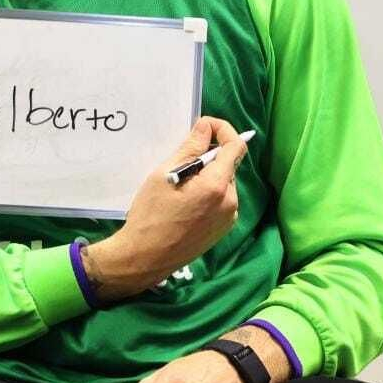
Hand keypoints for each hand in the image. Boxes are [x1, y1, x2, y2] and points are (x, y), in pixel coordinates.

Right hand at [83, 117, 247, 300]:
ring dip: (206, 176)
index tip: (205, 126)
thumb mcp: (163, 176)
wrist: (146, 256)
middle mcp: (231, 201)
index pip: (236, 146)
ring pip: (223, 183)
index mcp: (216, 186)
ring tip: (177, 187)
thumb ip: (189, 150)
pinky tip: (184, 203)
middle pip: (228, 165)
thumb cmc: (150, 214)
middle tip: (178, 162)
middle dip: (208, 156)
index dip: (223, 129)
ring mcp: (229, 217)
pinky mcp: (224, 228)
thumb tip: (206, 128)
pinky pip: (221, 200)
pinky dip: (207, 193)